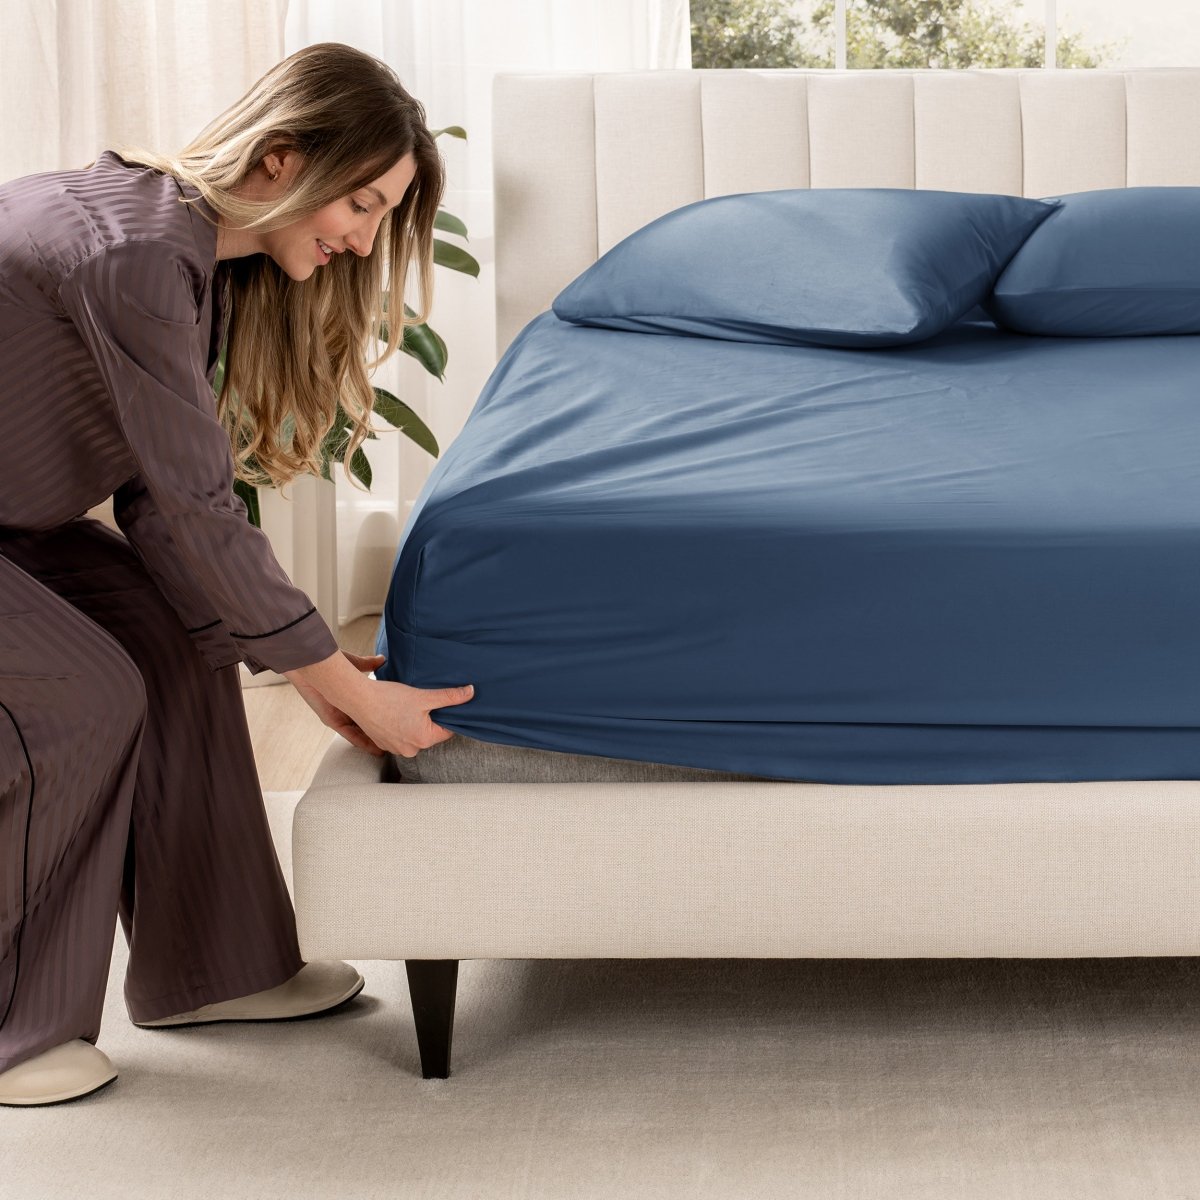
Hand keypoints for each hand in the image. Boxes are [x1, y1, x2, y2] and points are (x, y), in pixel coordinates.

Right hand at [287, 649, 475, 757]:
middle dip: (430, 719)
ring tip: (407, 706)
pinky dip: (401, 725)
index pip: (447, 730)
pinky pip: (400, 735)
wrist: (358, 699)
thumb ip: (450, 696)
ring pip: (415, 734)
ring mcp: (395, 749)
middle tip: (422, 702)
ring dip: (415, 722)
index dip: (447, 715)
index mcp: (424, 740)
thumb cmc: (390, 697)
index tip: (443, 704)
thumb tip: (471, 692)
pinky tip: (395, 712)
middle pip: (431, 733)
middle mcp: (411, 750)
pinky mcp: (383, 744)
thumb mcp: (424, 696)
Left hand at [291, 650, 387, 755]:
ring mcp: (338, 716)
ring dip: (374, 742)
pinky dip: (362, 742)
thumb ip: (368, 664)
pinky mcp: (331, 720)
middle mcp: (345, 709)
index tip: (397, 723)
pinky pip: (349, 735)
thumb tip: (382, 660)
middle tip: (397, 742)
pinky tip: (375, 749)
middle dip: (380, 734)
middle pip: (366, 725)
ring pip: (360, 733)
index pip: (369, 711)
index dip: (382, 718)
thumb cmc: (329, 661)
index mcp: (350, 697)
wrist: (312, 663)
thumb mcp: (354, 664)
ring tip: (389, 751)